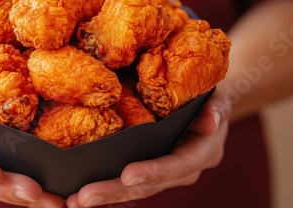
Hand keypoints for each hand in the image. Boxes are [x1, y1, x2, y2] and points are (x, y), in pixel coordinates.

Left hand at [66, 92, 229, 206]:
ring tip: (75, 201)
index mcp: (201, 153)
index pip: (177, 166)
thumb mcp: (217, 98)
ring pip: (136, 189)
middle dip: (116, 192)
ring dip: (106, 195)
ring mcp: (166, 174)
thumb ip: (215, 109)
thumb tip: (210, 123)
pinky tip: (81, 193)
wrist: (208, 104)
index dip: (154, 172)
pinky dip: (108, 188)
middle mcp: (183, 170)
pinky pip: (130, 183)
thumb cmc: (209, 95)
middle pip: (149, 185)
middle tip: (84, 198)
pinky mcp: (151, 170)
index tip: (127, 175)